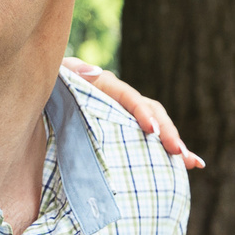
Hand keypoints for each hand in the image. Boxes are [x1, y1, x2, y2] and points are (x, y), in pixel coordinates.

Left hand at [59, 59, 204, 169]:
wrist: (42, 101)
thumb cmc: (48, 87)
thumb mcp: (56, 75)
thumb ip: (72, 70)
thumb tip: (96, 71)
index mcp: (106, 86)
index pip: (130, 98)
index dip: (142, 112)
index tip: (151, 130)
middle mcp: (121, 100)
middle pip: (152, 112)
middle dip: (167, 132)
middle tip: (177, 152)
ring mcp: (126, 117)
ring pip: (158, 127)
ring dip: (175, 143)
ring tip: (191, 161)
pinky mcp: (127, 133)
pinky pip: (151, 142)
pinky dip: (171, 151)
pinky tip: (192, 164)